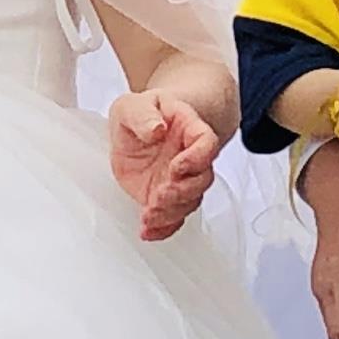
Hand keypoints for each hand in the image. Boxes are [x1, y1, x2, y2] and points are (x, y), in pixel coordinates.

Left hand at [107, 91, 222, 243]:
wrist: (137, 128)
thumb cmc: (141, 114)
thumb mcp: (132, 106)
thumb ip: (143, 115)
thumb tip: (156, 129)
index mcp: (188, 128)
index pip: (206, 143)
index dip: (197, 159)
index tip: (177, 167)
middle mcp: (190, 157)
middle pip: (202, 179)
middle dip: (182, 192)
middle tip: (159, 194)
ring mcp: (180, 180)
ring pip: (189, 202)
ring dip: (171, 212)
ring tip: (148, 214)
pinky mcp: (166, 197)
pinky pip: (173, 218)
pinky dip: (163, 229)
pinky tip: (148, 231)